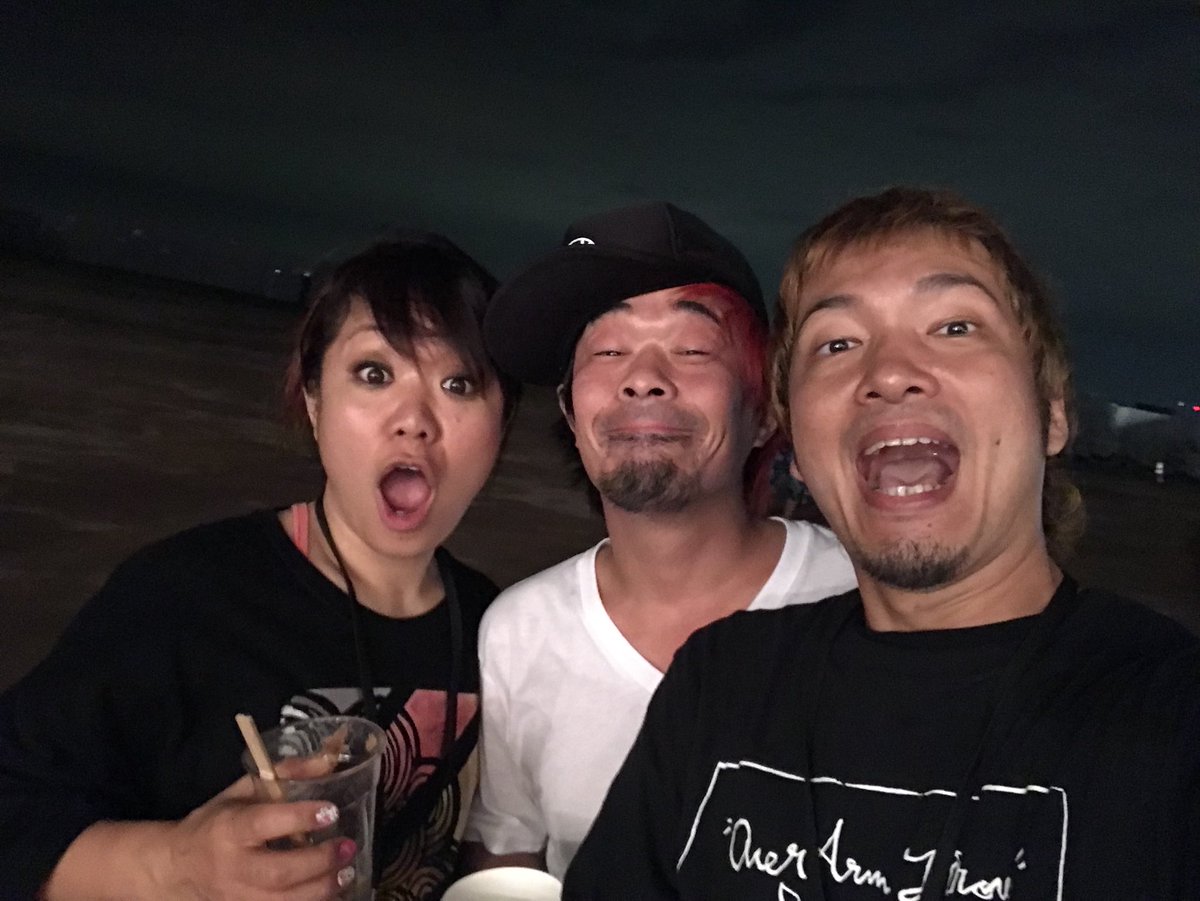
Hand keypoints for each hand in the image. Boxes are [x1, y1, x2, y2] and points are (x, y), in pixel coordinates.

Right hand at [157, 775, 356, 899]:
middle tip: (347, 847)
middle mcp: (232, 867)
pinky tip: (333, 894)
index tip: (331, 811)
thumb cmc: (216, 823)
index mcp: (229, 829)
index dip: (299, 818)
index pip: (264, 823)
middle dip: (318, 862)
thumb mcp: (242, 790)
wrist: (178, 867)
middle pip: (278, 872)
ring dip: (320, 890)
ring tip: (347, 873)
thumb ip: (285, 775)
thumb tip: (327, 762)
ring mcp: (236, 897)